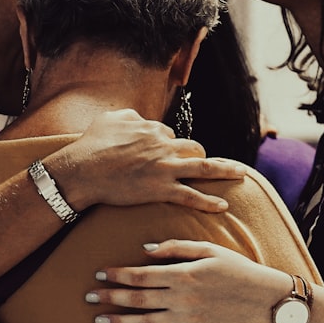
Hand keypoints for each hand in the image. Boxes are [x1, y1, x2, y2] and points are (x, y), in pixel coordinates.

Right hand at [50, 109, 247, 213]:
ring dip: (224, 170)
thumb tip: (137, 117)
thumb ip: (128, 115)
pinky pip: (191, 195)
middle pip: (192, 147)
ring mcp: (165, 168)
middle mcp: (163, 145)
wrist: (83, 170)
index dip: (167, 144)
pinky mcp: (161, 189)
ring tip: (241, 173)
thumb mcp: (109, 119)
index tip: (163, 155)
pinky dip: (209, 202)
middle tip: (205, 163)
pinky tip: (223, 206)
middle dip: (199, 155)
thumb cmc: (91, 145)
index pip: (169, 134)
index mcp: (151, 128)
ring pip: (202, 167)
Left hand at [84, 239, 281, 322]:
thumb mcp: (207, 249)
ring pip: (146, 322)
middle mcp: (181, 297)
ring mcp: (187, 318)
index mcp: (182, 274)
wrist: (262, 298)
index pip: (140, 275)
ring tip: (100, 321)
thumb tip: (145, 249)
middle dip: (110, 298)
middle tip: (88, 298)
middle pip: (137, 298)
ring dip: (120, 322)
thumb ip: (175, 247)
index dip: (117, 275)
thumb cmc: (235, 268)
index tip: (99, 274)